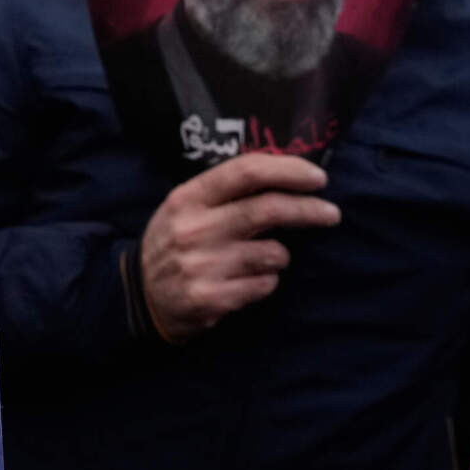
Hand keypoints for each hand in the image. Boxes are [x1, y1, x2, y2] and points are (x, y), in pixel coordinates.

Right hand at [139, 154, 339, 340]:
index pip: (246, 171)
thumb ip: (226, 192)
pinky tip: (247, 282)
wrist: (138, 297)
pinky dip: (266, 282)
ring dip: (280, 255)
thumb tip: (288, 177)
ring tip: (264, 258)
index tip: (317, 178)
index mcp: (188, 198)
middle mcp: (193, 229)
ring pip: (273, 253)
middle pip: (268, 209)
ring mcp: (201, 266)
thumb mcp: (186, 208)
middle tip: (331, 214)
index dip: (289, 170)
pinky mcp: (210, 299)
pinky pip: (264, 285)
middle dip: (309, 210)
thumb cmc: (174, 244)